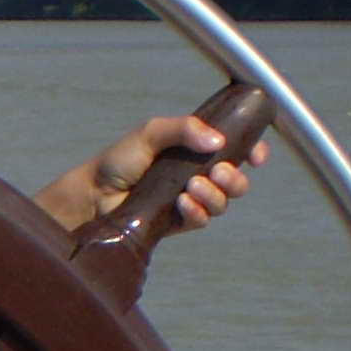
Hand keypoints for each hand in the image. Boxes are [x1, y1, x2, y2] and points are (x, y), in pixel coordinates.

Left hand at [55, 112, 268, 232]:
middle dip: (236, 178)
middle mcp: (197, 174)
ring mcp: (189, 200)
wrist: (94, 194)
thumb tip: (217, 140)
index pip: (237, 150)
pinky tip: (183, 203)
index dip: (253, 152)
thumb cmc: (120, 160)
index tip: (257, 155)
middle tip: (218, 172)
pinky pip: (202, 220)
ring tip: (191, 186)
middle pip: (237, 181)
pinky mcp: (178, 222)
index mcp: (195, 149)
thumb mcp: (151, 132)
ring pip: (223, 203)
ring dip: (215, 195)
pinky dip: (198, 212)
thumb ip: (183, 128)